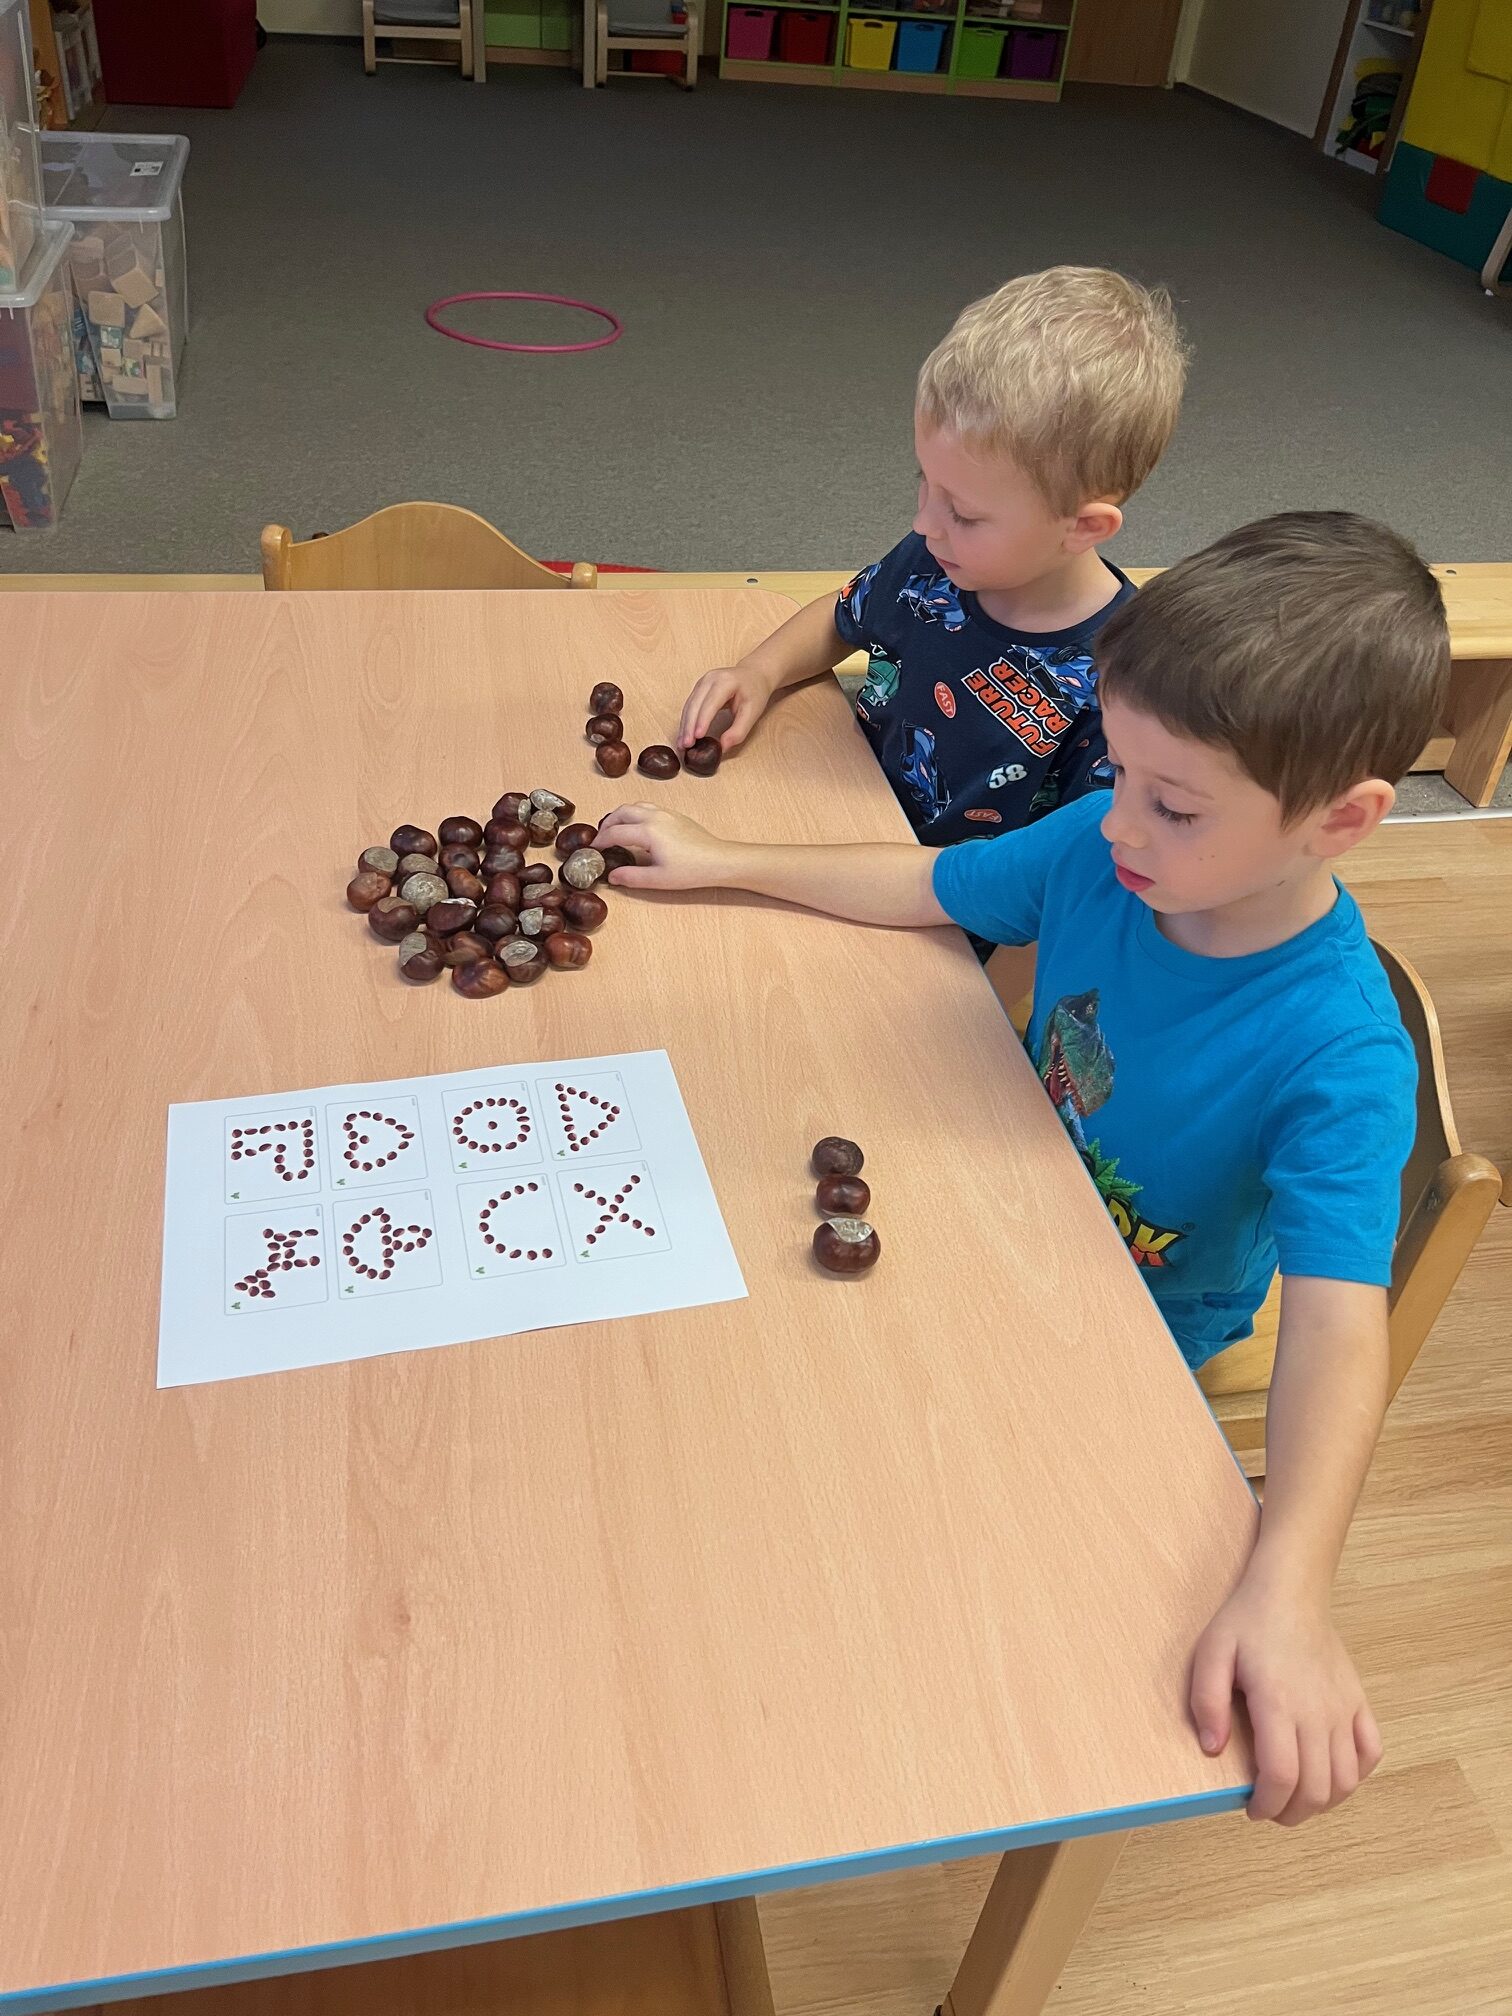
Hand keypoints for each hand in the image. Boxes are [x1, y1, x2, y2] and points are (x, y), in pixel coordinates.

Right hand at [594, 804, 737, 892]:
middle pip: (622, 812)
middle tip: (600, 837)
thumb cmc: (691, 871)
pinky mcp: (675, 815)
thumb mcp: (658, 879)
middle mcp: (655, 817)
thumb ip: (631, 877)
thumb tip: (612, 876)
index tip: (593, 849)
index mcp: (648, 832)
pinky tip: (636, 828)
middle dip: (607, 823)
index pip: (615, 832)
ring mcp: (666, 813)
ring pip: (635, 806)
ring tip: (615, 830)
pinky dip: (635, 814)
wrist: (718, 861)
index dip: (601, 841)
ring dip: (621, 815)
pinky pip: (648, 807)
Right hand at [677, 661, 775, 752]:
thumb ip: (739, 731)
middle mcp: (710, 679)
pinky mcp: (698, 689)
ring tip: (683, 745)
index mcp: (725, 681)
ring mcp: (702, 683)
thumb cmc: (754, 691)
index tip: (697, 736)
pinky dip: (686, 722)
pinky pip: (689, 706)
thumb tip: (723, 747)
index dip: (703, 720)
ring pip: (688, 706)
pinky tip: (684, 735)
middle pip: (695, 704)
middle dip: (689, 726)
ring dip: (684, 726)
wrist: (753, 674)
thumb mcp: (753, 712)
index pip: (711, 703)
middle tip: (686, 746)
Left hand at [1189, 1577, 1381, 1824]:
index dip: (1267, 1804)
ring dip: (1323, 1802)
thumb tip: (1212, 1748)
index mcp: (1278, 1703)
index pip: (1282, 1776)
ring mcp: (1343, 1709)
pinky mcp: (1359, 1702)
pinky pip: (1371, 1753)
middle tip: (1270, 1808)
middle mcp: (1317, 1713)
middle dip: (1292, 1812)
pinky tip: (1332, 1775)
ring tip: (1297, 1798)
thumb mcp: (1211, 1654)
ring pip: (1346, 1780)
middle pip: (1317, 1788)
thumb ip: (1207, 1702)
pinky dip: (1355, 1776)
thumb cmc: (1247, 1622)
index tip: (1252, 1808)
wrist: (1290, 1591)